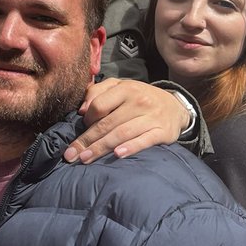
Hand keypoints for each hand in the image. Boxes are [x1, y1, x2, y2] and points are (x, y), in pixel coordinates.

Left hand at [65, 78, 188, 162]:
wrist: (175, 106)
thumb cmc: (139, 98)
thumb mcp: (120, 87)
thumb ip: (97, 92)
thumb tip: (82, 110)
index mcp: (125, 89)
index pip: (99, 105)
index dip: (87, 119)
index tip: (80, 129)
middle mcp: (139, 101)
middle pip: (107, 123)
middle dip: (87, 140)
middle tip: (71, 155)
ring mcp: (151, 117)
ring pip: (122, 133)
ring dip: (101, 147)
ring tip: (85, 159)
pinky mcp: (163, 132)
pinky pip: (145, 140)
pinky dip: (131, 147)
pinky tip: (118, 155)